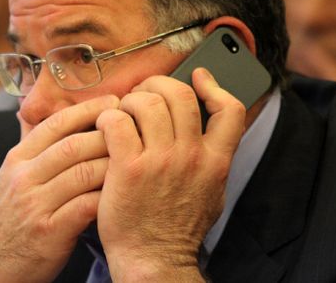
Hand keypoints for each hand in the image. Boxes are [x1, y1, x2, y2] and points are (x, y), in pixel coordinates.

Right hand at [0, 95, 118, 282]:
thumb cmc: (8, 221)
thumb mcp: (9, 179)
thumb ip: (30, 149)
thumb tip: (40, 114)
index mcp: (16, 160)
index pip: (55, 124)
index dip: (87, 110)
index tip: (113, 102)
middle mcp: (23, 178)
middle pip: (73, 145)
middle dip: (108, 135)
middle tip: (135, 128)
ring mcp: (34, 205)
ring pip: (84, 173)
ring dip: (114, 165)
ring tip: (136, 160)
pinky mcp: (48, 232)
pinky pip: (86, 206)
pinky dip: (107, 197)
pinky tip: (124, 193)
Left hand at [95, 68, 244, 281]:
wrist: (154, 260)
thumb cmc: (178, 227)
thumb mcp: (213, 192)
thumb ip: (213, 158)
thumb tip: (210, 129)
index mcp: (215, 161)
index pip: (229, 109)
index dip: (214, 85)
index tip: (198, 76)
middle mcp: (191, 156)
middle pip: (180, 94)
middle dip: (158, 85)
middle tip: (144, 93)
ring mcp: (160, 161)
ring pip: (147, 102)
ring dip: (131, 100)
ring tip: (122, 112)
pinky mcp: (128, 168)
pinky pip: (117, 121)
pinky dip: (109, 116)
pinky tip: (106, 126)